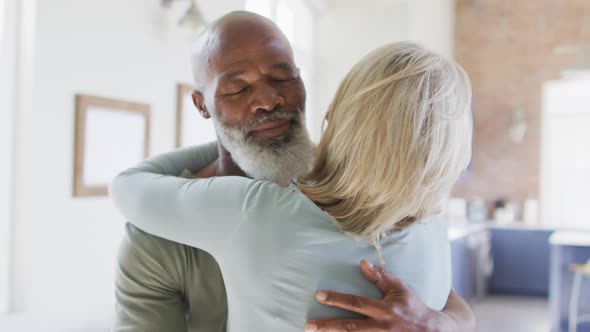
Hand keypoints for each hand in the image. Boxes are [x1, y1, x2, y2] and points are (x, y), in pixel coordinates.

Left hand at [304, 260, 443, 331]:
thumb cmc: (414, 307)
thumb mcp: (400, 289)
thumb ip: (381, 277)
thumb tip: (363, 263)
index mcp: (385, 310)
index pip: (356, 303)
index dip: (337, 300)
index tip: (318, 296)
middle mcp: (382, 327)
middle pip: (350, 327)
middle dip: (327, 326)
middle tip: (308, 326)